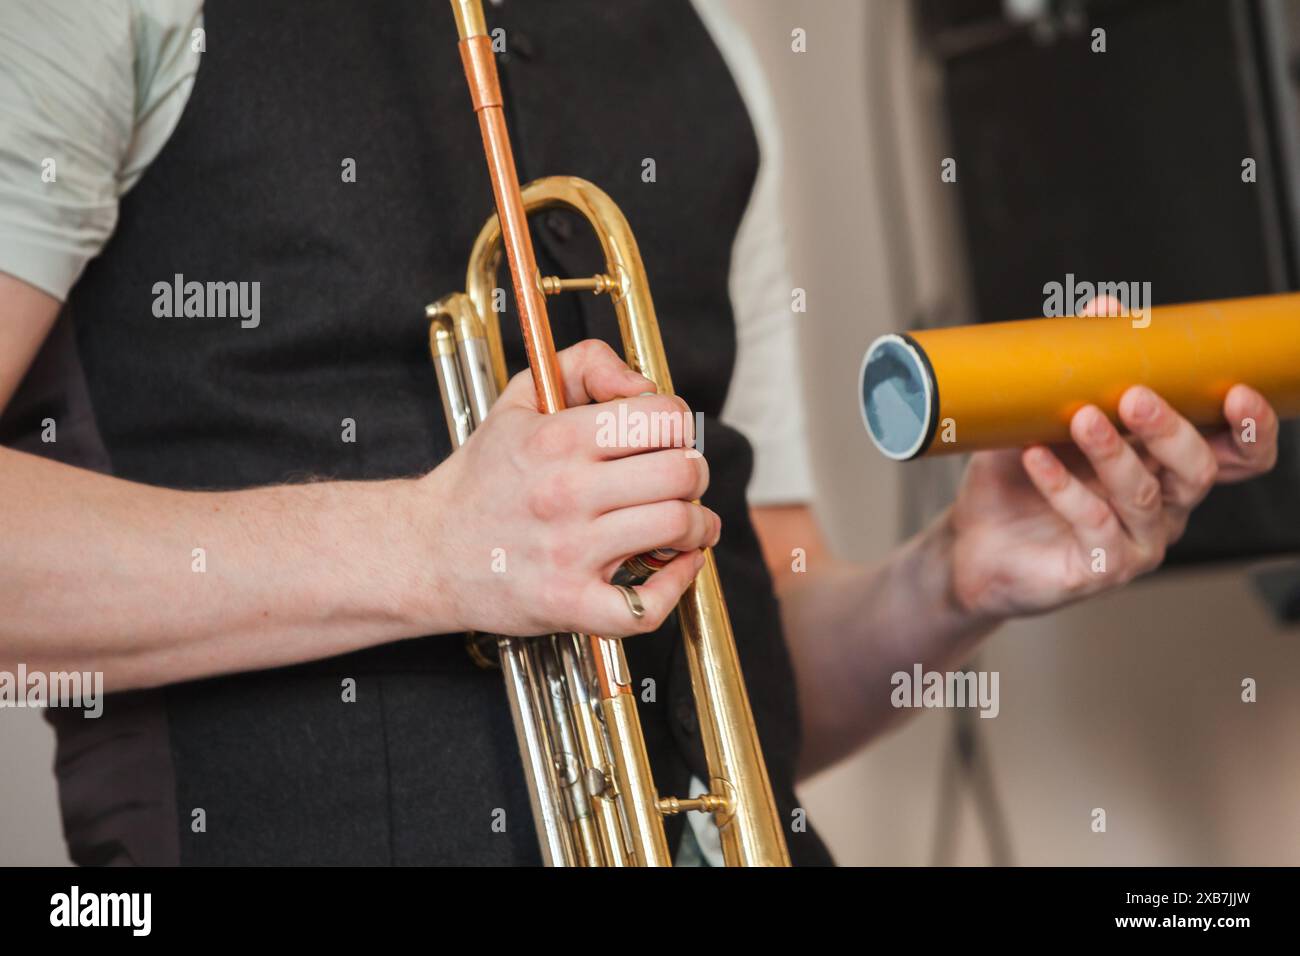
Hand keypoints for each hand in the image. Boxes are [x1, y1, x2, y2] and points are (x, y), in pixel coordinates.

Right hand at [419, 339, 715, 637]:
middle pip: (680, 472)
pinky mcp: (568, 605)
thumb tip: (643, 384)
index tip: (669, 437)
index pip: (661, 416)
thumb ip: (584, 365)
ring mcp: (568, 553)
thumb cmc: (482, 478)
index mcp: (556, 440)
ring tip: (687, 524)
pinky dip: (677, 586)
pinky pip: (646, 605)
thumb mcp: (519, 400)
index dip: (678, 422)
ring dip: (698, 526)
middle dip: (695, 473)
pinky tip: (675, 567)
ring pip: (676, 528)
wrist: (428, 551)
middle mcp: (564, 493)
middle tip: (683, 481)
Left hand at [945, 383, 1278, 618]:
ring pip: (1145, 495)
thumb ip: (1081, 369)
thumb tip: (1104, 308)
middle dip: (1171, 430)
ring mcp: (1136, 540)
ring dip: (1113, 453)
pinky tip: (1036, 459)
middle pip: (1199, 470)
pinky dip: (1065, 488)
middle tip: (1135, 396)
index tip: (1236, 390)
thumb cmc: (1018, 479)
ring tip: (1079, 419)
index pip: (1237, 453)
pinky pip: (1094, 524)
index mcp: (1165, 466)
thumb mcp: (1045, 416)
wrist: (971, 541)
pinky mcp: (1101, 568)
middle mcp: (1163, 505)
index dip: (1251, 428)